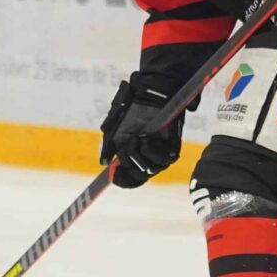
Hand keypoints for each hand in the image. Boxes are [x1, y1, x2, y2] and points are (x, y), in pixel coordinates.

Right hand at [99, 72, 183, 188]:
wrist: (147, 95)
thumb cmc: (131, 110)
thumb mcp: (115, 130)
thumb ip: (109, 147)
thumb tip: (104, 163)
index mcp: (135, 155)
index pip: (132, 178)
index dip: (123, 180)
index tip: (114, 175)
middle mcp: (149, 157)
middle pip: (141, 177)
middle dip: (130, 164)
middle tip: (125, 147)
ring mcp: (161, 152)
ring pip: (151, 169)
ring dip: (139, 156)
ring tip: (136, 138)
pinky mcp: (173, 146)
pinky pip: (164, 159)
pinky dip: (151, 151)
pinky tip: (146, 138)